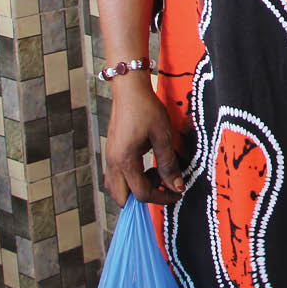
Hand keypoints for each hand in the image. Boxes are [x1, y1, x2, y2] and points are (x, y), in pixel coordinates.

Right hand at [103, 74, 184, 205]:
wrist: (129, 89)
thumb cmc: (146, 109)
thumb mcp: (163, 136)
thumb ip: (168, 163)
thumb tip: (176, 186)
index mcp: (125, 161)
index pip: (141, 193)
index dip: (162, 197)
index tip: (177, 193)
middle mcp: (113, 163)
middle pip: (123, 198)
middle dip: (144, 197)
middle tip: (163, 183)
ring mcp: (109, 158)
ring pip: (116, 188)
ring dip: (135, 188)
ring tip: (155, 172)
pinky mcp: (111, 152)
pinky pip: (116, 176)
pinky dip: (130, 178)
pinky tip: (146, 165)